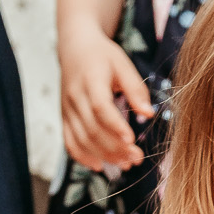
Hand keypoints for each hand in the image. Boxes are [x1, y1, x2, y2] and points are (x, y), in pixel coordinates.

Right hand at [60, 19, 153, 170]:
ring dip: (104, 156)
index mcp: (91, 80)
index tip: (132, 140)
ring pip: (82, 139)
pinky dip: (82, 157)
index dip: (115, 126)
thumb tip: (149, 113)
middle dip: (115, 148)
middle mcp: (75, 97)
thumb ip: (135, 89)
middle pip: (93, 129)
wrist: (75, 48)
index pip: (100, 107)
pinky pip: (69, 142)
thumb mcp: (123, 65)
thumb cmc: (103, 56)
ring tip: (126, 164)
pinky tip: (99, 165)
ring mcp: (67, 109)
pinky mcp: (64, 117)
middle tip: (136, 159)